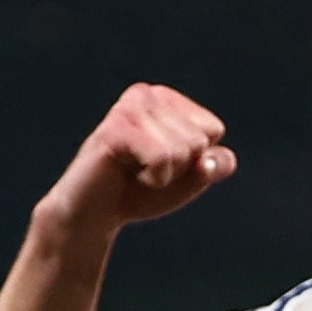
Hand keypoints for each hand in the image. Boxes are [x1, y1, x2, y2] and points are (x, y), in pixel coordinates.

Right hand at [44, 83, 236, 239]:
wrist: (93, 216)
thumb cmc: (138, 192)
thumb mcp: (187, 180)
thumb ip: (213, 166)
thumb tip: (217, 158)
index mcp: (166, 99)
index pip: (213, 130)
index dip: (193, 160)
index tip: (162, 165)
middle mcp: (147, 95)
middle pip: (199, 140)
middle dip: (179, 169)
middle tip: (144, 172)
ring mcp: (129, 108)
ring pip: (184, 150)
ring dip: (164, 175)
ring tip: (135, 173)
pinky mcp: (115, 129)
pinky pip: (163, 158)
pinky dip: (155, 178)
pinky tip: (129, 175)